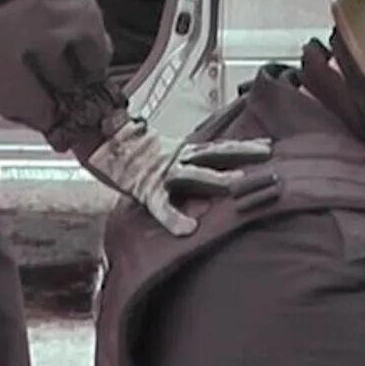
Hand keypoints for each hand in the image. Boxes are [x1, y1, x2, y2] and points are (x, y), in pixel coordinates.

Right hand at [79, 115, 273, 235]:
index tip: (271, 146)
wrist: (93, 134)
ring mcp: (162, 172)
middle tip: (271, 160)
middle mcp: (178, 159)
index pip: (220, 148)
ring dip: (217, 180)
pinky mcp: (144, 187)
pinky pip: (160, 206)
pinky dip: (173, 218)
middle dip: (243, 156)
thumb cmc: (127, 149)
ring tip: (238, 186)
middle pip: (217, 155)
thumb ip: (183, 161)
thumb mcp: (163, 152)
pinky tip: (187, 230)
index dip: (244, 147)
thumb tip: (205, 167)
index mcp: (183, 151)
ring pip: (194, 175)